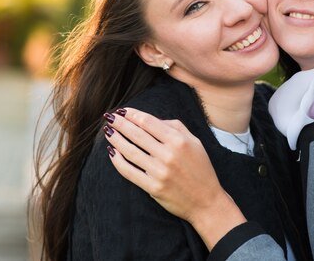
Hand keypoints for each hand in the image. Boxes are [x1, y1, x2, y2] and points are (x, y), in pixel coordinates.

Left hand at [103, 108, 245, 249]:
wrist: (206, 202)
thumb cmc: (201, 169)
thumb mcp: (195, 142)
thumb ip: (176, 127)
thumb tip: (153, 120)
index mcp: (179, 141)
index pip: (148, 122)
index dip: (133, 115)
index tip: (123, 111)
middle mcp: (168, 155)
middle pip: (136, 134)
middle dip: (120, 123)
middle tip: (109, 117)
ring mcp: (159, 172)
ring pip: (130, 151)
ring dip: (116, 139)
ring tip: (108, 132)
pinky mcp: (152, 188)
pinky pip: (129, 172)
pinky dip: (117, 161)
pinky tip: (112, 152)